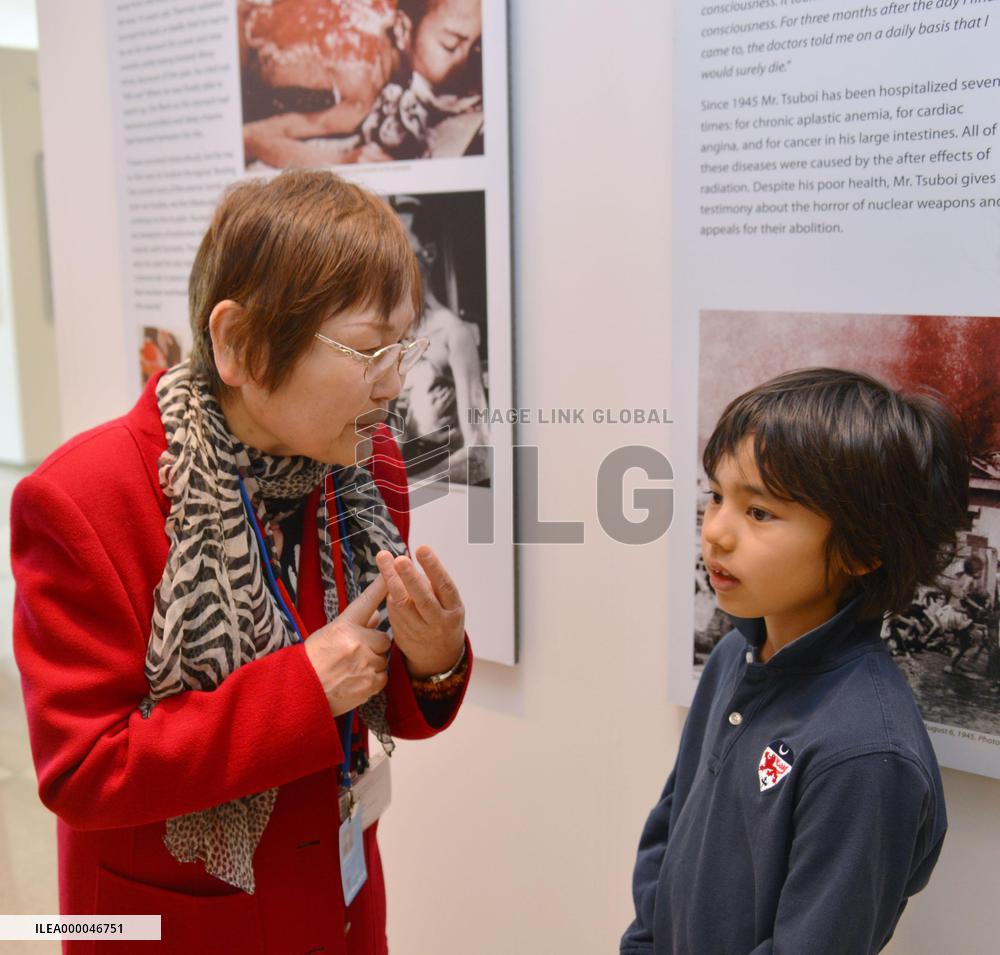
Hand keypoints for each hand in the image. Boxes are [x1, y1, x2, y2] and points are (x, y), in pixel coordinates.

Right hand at [303, 575, 389, 716]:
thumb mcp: (328, 636)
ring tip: (352, 670)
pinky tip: (356, 682)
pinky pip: (383, 677)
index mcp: (343, 626)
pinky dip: (373, 681)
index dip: (381, 587)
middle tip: (357, 655)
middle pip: (384, 639)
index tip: (393, 574)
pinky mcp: (369, 683)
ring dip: (374, 664)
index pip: (367, 602)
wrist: (300, 693)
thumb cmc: (312, 662)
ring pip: (384, 659)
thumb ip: (355, 626)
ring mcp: (364, 663)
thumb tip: (376, 616)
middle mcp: (356, 641)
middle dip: (375, 647)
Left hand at [375, 546, 465, 679]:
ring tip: (384, 559)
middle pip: (422, 599)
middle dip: (410, 577)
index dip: (433, 567)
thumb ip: (433, 585)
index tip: (422, 548)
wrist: (438, 657)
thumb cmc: (443, 618)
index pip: (444, 586)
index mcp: (453, 610)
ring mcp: (420, 631)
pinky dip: (389, 594)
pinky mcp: (403, 637)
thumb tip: (411, 562)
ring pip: (403, 606)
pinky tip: (385, 578)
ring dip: (391, 581)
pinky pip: (394, 613)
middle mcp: (438, 622)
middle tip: (399, 558)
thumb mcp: (448, 604)